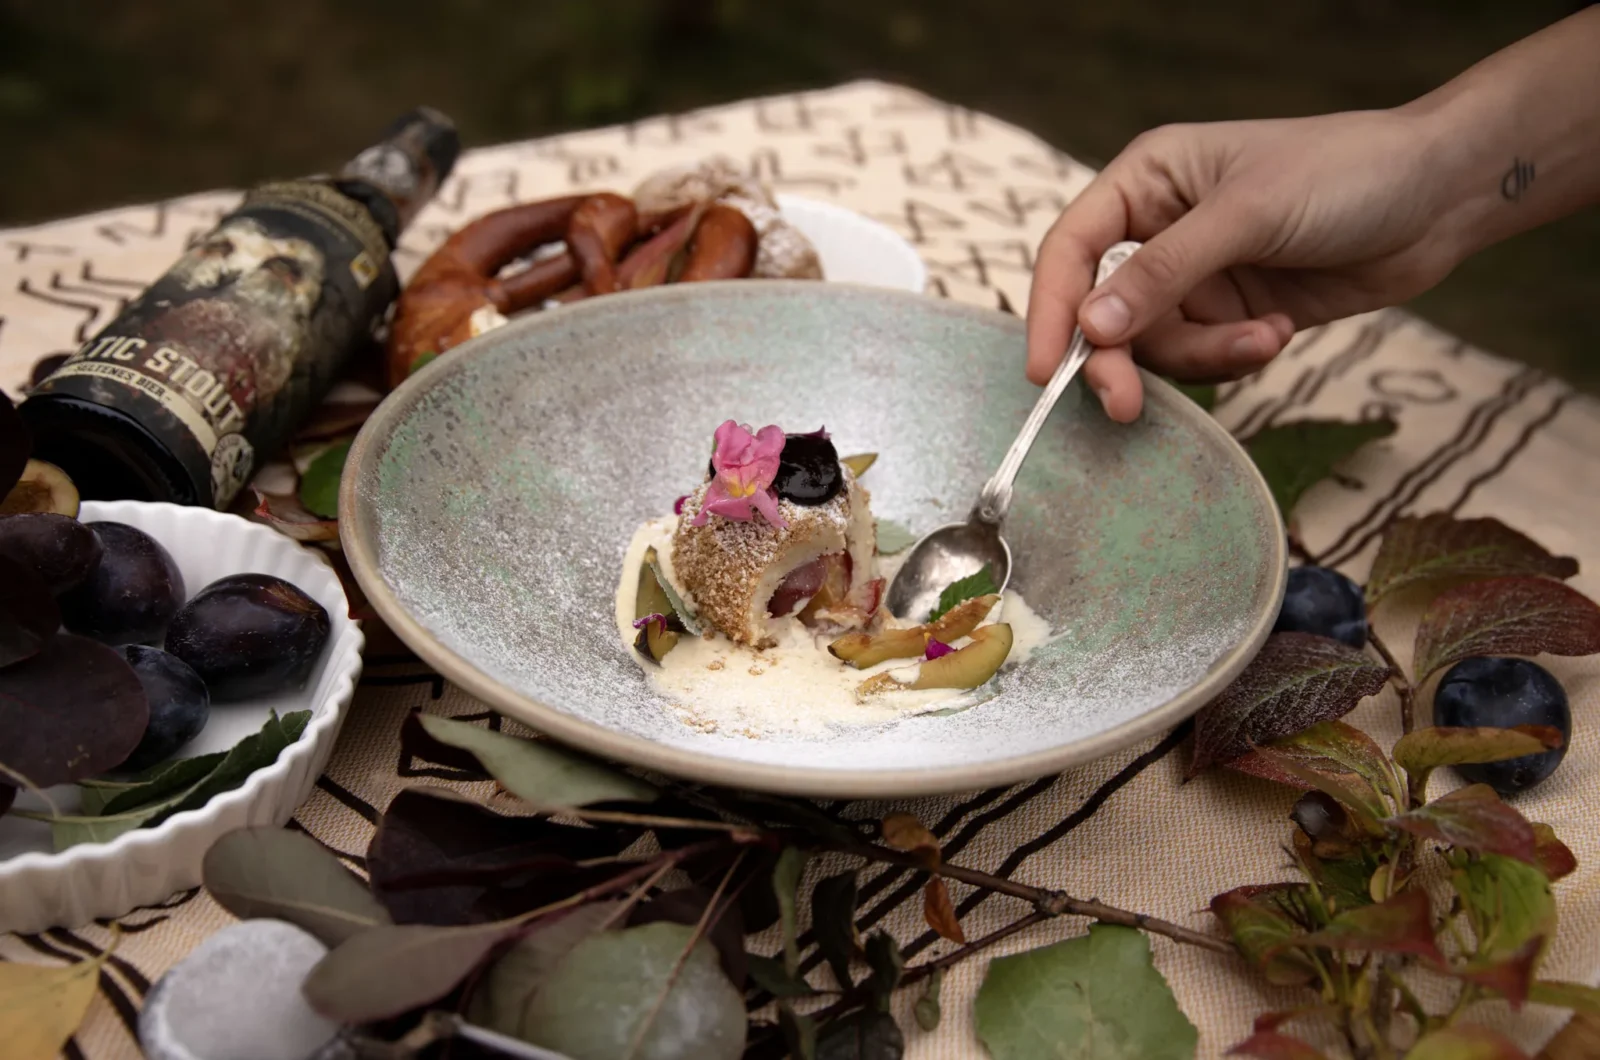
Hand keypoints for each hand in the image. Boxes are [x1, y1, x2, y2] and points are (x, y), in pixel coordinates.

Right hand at [1026, 108, 1467, 421]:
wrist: (1440, 197)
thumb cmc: (1343, 174)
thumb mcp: (1246, 215)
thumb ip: (1164, 273)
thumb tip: (1091, 328)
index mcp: (1148, 180)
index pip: (1072, 249)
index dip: (1052, 310)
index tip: (1045, 371)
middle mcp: (1160, 229)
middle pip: (1104, 312)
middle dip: (1119, 359)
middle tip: (1125, 406)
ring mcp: (1198, 277)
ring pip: (1159, 345)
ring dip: (1205, 355)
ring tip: (1262, 338)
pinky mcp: (1234, 314)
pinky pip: (1206, 357)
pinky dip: (1236, 357)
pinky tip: (1279, 333)